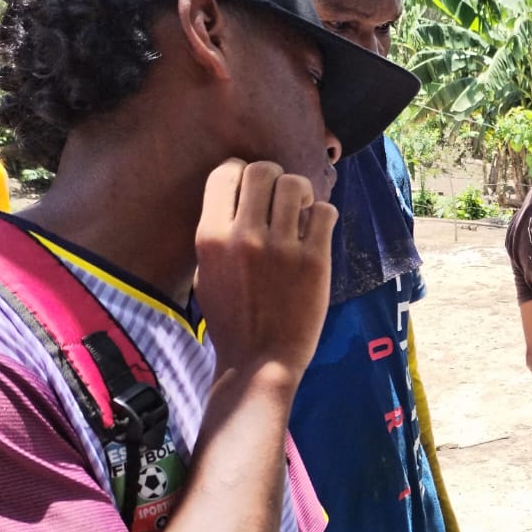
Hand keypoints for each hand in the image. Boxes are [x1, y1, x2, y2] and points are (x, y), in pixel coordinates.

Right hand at [194, 159, 335, 377]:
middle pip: (263, 170)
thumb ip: (218, 234)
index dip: (241, 172)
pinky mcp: (314, 261)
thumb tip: (238, 198)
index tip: (251, 189)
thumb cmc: (231, 319)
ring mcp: (281, 248)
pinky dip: (323, 215)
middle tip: (281, 199)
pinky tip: (316, 232)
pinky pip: (325, 212)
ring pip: (296, 185)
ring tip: (301, 212)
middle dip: (274, 177)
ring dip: (301, 193)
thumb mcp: (207, 273)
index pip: (225, 173)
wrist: (260, 361)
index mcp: (211, 237)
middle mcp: (244, 236)